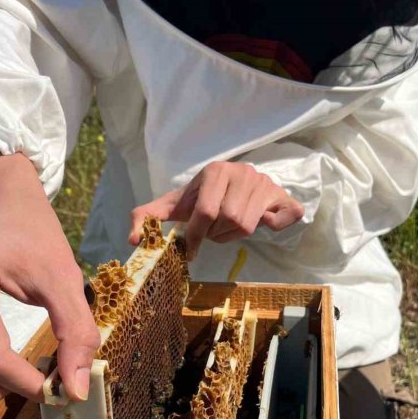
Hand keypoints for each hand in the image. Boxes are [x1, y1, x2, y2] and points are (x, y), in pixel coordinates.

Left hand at [129, 161, 303, 259]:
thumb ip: (148, 216)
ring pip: (249, 225)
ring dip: (235, 235)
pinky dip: (273, 226)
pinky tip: (262, 221)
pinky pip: (284, 218)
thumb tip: (133, 240)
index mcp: (216, 170)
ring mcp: (266, 183)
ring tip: (229, 227)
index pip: (206, 212)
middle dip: (217, 234)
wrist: (236, 183)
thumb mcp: (176, 203)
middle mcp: (243, 172)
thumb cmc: (202, 197)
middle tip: (214, 231)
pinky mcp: (283, 196)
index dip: (197, 235)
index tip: (192, 248)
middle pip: (229, 220)